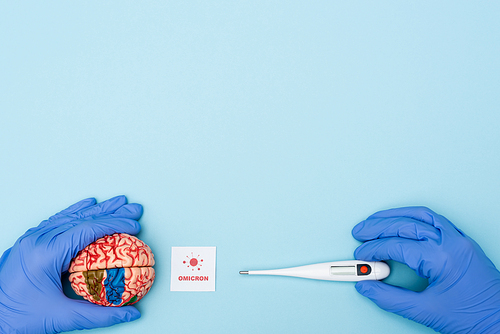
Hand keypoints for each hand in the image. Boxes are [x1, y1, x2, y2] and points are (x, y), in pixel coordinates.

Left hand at [0, 196, 142, 332]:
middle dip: (112, 212)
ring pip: (70, 216)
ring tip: (118, 203)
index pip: (88, 230)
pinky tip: (87, 205)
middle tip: (134, 209)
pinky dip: (75, 212)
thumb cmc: (19, 319)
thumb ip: (100, 314)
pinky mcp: (29, 243)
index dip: (115, 225)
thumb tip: (130, 312)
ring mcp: (32, 239)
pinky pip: (56, 220)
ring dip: (97, 209)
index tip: (134, 226)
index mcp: (46, 253)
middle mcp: (38, 240)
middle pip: (82, 218)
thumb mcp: (62, 317)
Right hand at [352, 207, 499, 332]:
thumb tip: (367, 287)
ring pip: (421, 216)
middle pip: (405, 225)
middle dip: (377, 227)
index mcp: (442, 257)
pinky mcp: (462, 243)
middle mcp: (451, 242)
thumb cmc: (474, 319)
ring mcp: (459, 240)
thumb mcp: (426, 311)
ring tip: (375, 220)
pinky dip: (414, 217)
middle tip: (359, 232)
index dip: (374, 250)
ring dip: (395, 216)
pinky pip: (435, 220)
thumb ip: (390, 298)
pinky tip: (402, 220)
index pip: (397, 245)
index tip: (361, 257)